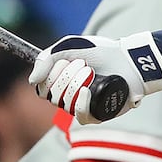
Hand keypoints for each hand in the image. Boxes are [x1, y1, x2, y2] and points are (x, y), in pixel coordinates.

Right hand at [28, 32, 161, 123]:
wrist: (128, 58)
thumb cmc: (100, 52)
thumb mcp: (68, 46)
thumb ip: (46, 58)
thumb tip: (33, 81)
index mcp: (61, 84)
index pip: (41, 90)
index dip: (49, 76)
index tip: (63, 61)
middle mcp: (69, 98)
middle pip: (52, 97)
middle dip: (65, 76)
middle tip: (83, 63)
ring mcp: (83, 107)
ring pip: (65, 104)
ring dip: (75, 84)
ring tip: (91, 71)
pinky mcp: (98, 114)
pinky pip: (80, 116)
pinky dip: (80, 102)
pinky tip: (86, 90)